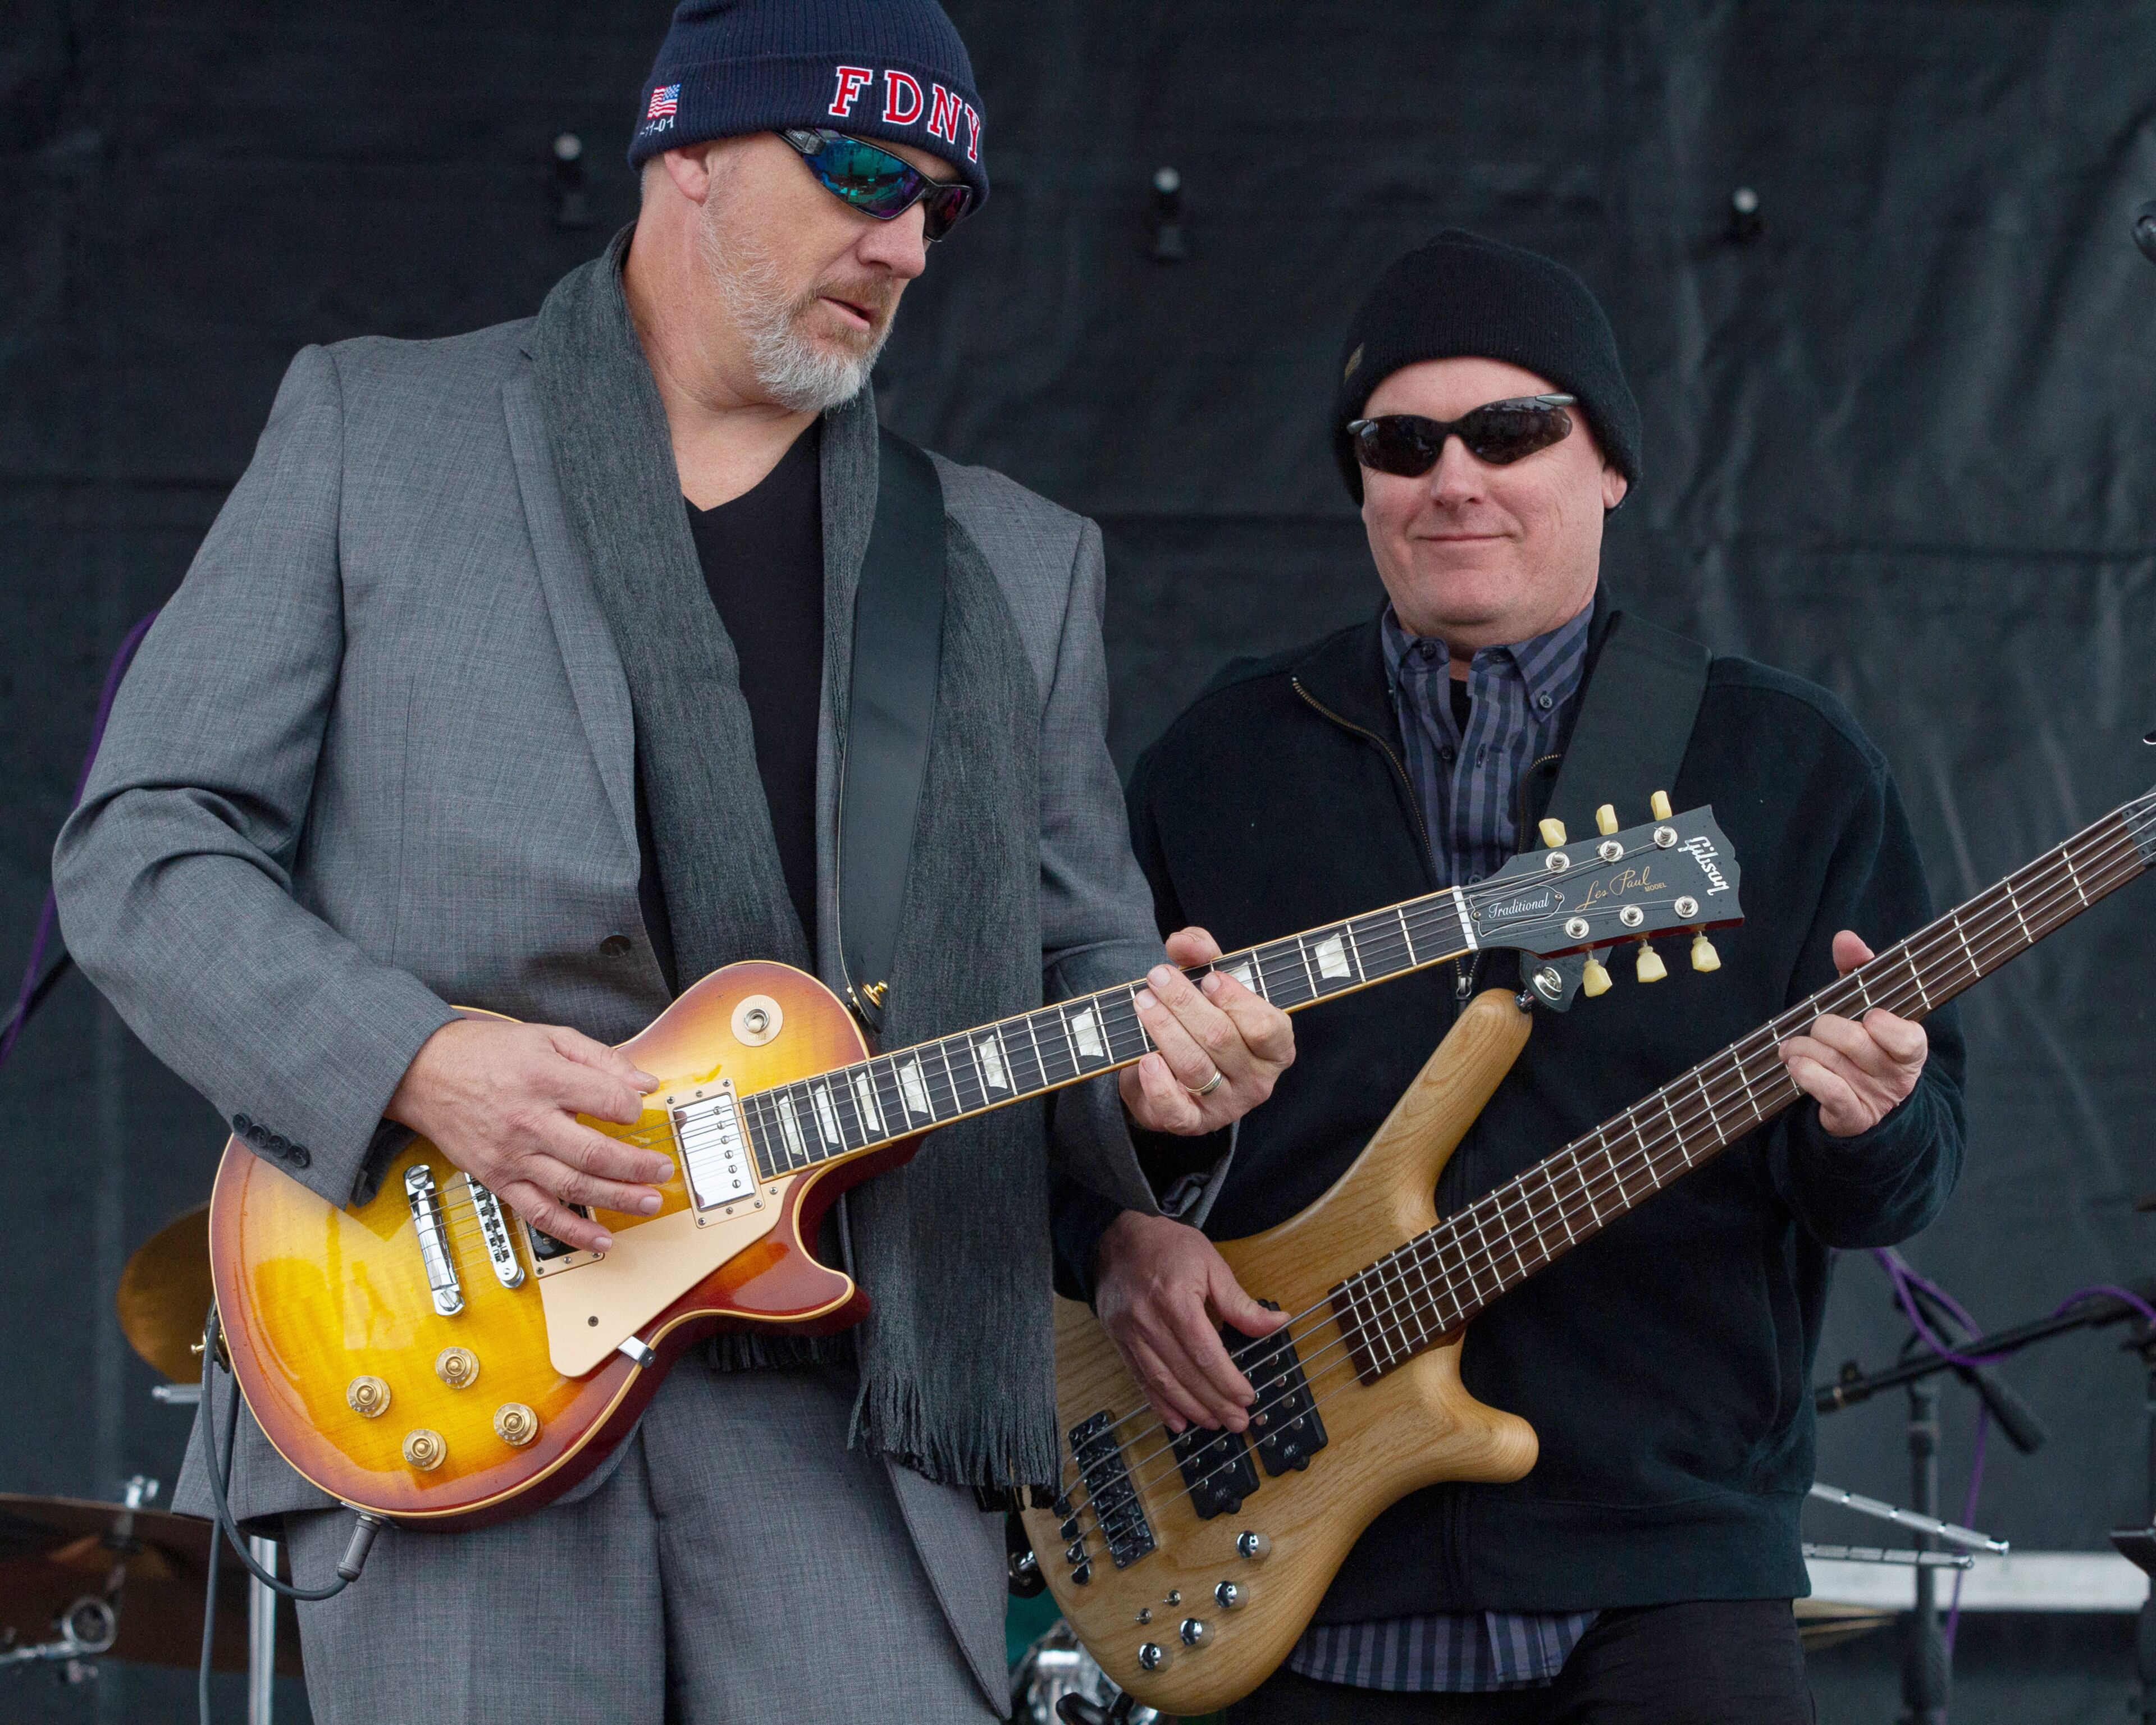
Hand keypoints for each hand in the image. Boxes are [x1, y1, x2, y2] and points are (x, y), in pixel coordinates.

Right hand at [385, 1017, 668, 1252]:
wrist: (424, 1072)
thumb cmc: (487, 1052)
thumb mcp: (547, 1037)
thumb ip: (600, 1058)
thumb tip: (645, 1082)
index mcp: (544, 1078)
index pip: (607, 1100)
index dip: (633, 1108)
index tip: (641, 1111)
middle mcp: (529, 1121)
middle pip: (595, 1153)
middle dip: (638, 1166)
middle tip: (663, 1170)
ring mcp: (512, 1155)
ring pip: (573, 1187)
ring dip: (617, 1199)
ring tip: (649, 1202)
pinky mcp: (498, 1179)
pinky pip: (539, 1213)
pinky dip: (572, 1232)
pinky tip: (601, 1240)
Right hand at [1094, 1210, 1286, 1433]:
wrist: (1116, 1237)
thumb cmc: (1167, 1246)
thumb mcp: (1210, 1263)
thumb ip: (1240, 1301)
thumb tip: (1276, 1323)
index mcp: (1175, 1299)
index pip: (1205, 1352)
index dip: (1227, 1380)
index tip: (1247, 1397)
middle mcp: (1148, 1320)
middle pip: (1185, 1372)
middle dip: (1214, 1402)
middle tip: (1237, 1421)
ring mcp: (1129, 1332)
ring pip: (1161, 1381)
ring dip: (1190, 1408)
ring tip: (1213, 1424)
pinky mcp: (1117, 1340)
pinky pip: (1139, 1379)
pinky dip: (1158, 1403)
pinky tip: (1177, 1421)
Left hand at [1117, 926, 1293, 1135]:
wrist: (1179, 1070)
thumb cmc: (1205, 1019)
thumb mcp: (1210, 981)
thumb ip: (1202, 953)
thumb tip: (1183, 942)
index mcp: (1275, 1047)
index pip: (1267, 1027)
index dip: (1238, 1000)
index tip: (1209, 979)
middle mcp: (1257, 1080)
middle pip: (1221, 1038)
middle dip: (1185, 1003)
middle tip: (1158, 977)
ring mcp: (1226, 1105)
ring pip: (1194, 1066)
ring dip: (1163, 1029)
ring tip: (1142, 1002)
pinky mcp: (1193, 1122)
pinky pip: (1176, 1109)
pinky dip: (1158, 1083)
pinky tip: (1145, 1058)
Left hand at [1778, 930, 1929, 1136]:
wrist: (1865, 1102)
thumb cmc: (1864, 1044)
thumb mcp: (1866, 1005)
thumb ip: (1859, 970)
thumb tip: (1846, 939)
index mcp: (1911, 1046)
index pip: (1906, 1037)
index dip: (1882, 1024)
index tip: (1868, 1016)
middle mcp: (1896, 1074)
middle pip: (1853, 1041)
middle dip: (1823, 1028)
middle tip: (1813, 1028)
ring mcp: (1875, 1097)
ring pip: (1831, 1061)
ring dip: (1801, 1048)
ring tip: (1792, 1047)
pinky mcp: (1852, 1116)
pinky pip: (1827, 1090)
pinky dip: (1805, 1072)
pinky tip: (1794, 1064)